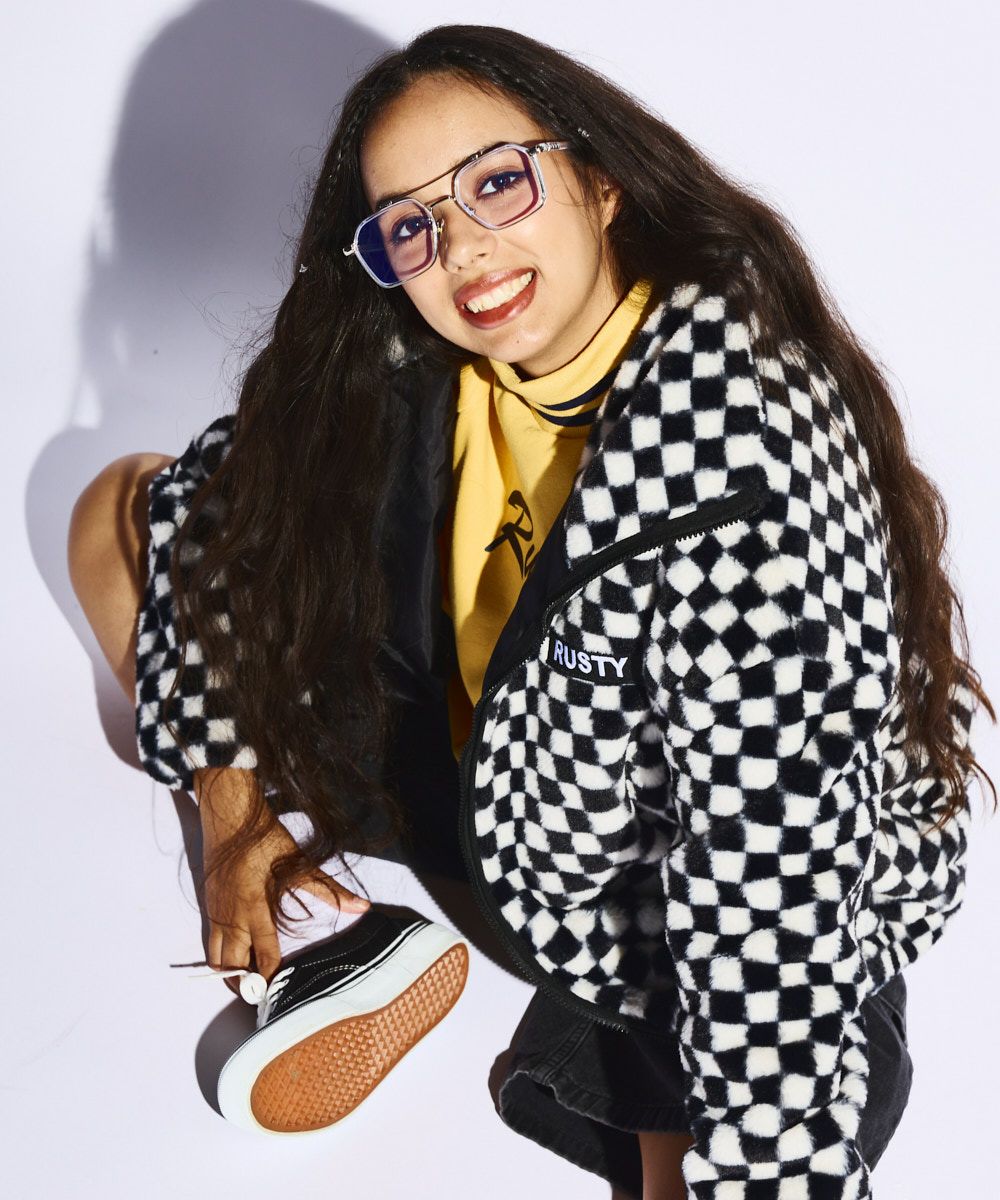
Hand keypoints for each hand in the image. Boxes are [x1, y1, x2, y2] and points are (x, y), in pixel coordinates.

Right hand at [196, 768, 370, 995]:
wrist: (228, 815)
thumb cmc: (264, 838)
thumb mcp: (298, 863)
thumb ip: (328, 890)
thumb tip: (361, 907)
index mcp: (254, 908)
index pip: (263, 955)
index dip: (271, 978)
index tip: (281, 996)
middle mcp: (231, 916)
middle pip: (232, 967)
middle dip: (247, 985)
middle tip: (264, 997)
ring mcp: (216, 913)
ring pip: (216, 959)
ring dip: (231, 975)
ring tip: (250, 985)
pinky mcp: (209, 906)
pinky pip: (211, 943)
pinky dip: (222, 958)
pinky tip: (236, 960)